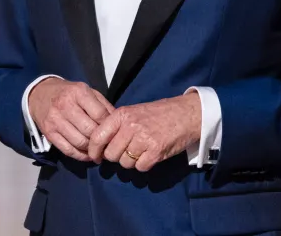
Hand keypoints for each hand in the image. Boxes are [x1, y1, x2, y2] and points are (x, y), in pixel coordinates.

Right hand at [28, 78, 113, 161]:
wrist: (39, 94)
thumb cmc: (69, 93)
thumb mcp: (87, 91)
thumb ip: (103, 106)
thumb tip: (118, 123)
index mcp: (79, 92)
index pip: (99, 114)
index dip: (109, 125)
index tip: (114, 132)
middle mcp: (66, 106)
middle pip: (89, 130)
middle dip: (101, 140)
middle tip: (108, 145)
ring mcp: (55, 120)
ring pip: (79, 142)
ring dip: (91, 150)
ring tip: (99, 151)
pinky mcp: (49, 133)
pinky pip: (67, 150)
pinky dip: (80, 156)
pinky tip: (87, 155)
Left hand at [87, 92, 201, 171]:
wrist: (187, 113)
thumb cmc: (159, 113)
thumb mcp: (134, 112)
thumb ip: (117, 125)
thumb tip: (100, 145)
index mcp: (122, 115)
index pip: (97, 137)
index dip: (93, 151)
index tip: (96, 157)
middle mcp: (130, 126)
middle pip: (111, 154)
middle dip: (117, 157)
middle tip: (127, 151)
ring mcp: (143, 139)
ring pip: (125, 163)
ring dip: (132, 161)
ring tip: (142, 151)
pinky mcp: (156, 151)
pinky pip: (140, 167)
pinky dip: (144, 165)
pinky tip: (151, 155)